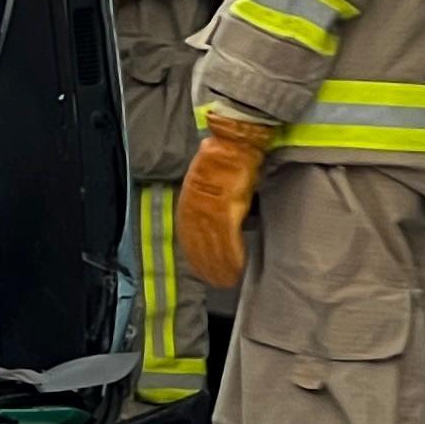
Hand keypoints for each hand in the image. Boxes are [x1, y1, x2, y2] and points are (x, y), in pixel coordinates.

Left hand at [178, 114, 271, 290]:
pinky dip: (233, 255)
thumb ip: (206, 199)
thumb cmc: (225, 158)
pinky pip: (228, 239)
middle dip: (206, 263)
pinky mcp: (227, 208)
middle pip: (198, 243)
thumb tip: (213, 217)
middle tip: (213, 280)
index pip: (187, 232)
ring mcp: (210, 208)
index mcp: (189, 198)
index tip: (198, 266)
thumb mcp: (208, 180)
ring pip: (213, 245)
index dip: (193, 251)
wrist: (235, 142)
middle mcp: (195, 205)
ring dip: (219, 265)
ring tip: (226, 280)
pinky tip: (237, 267)